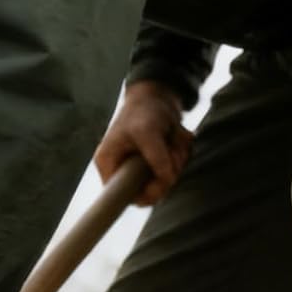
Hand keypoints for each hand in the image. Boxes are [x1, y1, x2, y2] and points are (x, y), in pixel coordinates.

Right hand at [93, 79, 193, 205]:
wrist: (158, 95)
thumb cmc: (144, 110)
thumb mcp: (146, 131)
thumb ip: (156, 156)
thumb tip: (167, 180)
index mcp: (109, 164)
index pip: (123, 196)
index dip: (146, 195)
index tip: (163, 181)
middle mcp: (122, 169)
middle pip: (149, 192)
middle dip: (167, 174)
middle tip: (174, 153)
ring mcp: (140, 168)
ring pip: (165, 182)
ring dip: (177, 162)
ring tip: (176, 140)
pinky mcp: (156, 164)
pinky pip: (174, 172)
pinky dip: (181, 157)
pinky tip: (178, 139)